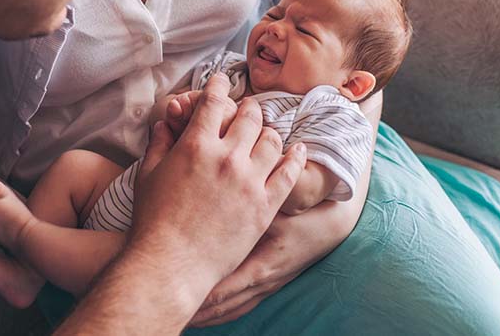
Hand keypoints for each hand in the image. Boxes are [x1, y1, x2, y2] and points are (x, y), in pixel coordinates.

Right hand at [130, 74, 307, 306]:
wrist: (171, 264)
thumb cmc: (153, 221)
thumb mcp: (147, 175)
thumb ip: (159, 143)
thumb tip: (165, 122)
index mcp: (196, 145)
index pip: (214, 102)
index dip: (218, 86)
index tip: (221, 81)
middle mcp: (227, 157)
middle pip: (249, 116)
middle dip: (247, 108)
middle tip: (246, 109)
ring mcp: (250, 181)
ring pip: (272, 140)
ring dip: (268, 130)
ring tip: (265, 132)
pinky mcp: (265, 206)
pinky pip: (289, 173)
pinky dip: (296, 157)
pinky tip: (298, 150)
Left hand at [189, 164, 370, 326]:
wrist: (334, 222)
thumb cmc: (305, 210)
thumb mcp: (283, 204)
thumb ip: (258, 199)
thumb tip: (230, 185)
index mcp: (264, 264)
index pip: (226, 287)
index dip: (200, 294)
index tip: (173, 291)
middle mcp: (264, 280)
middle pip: (224, 304)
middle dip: (196, 308)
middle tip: (166, 304)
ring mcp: (266, 285)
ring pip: (231, 308)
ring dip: (206, 313)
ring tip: (180, 313)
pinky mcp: (267, 284)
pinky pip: (239, 303)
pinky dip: (220, 309)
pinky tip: (202, 310)